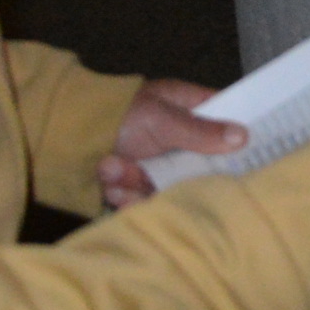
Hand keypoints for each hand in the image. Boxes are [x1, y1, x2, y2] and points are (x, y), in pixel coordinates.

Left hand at [98, 79, 247, 210]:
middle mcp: (177, 138)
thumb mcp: (161, 119)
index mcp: (187, 108)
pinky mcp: (139, 186)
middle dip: (172, 173)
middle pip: (202, 166)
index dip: (238, 136)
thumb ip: (201, 131)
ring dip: (138, 182)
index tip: (249, 155)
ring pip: (172, 187)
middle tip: (149, 168)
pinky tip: (108, 180)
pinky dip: (125, 194)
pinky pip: (147, 201)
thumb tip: (244, 136)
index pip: (226, 119)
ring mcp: (158, 164)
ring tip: (112, 166)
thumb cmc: (115, 115)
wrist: (60, 136)